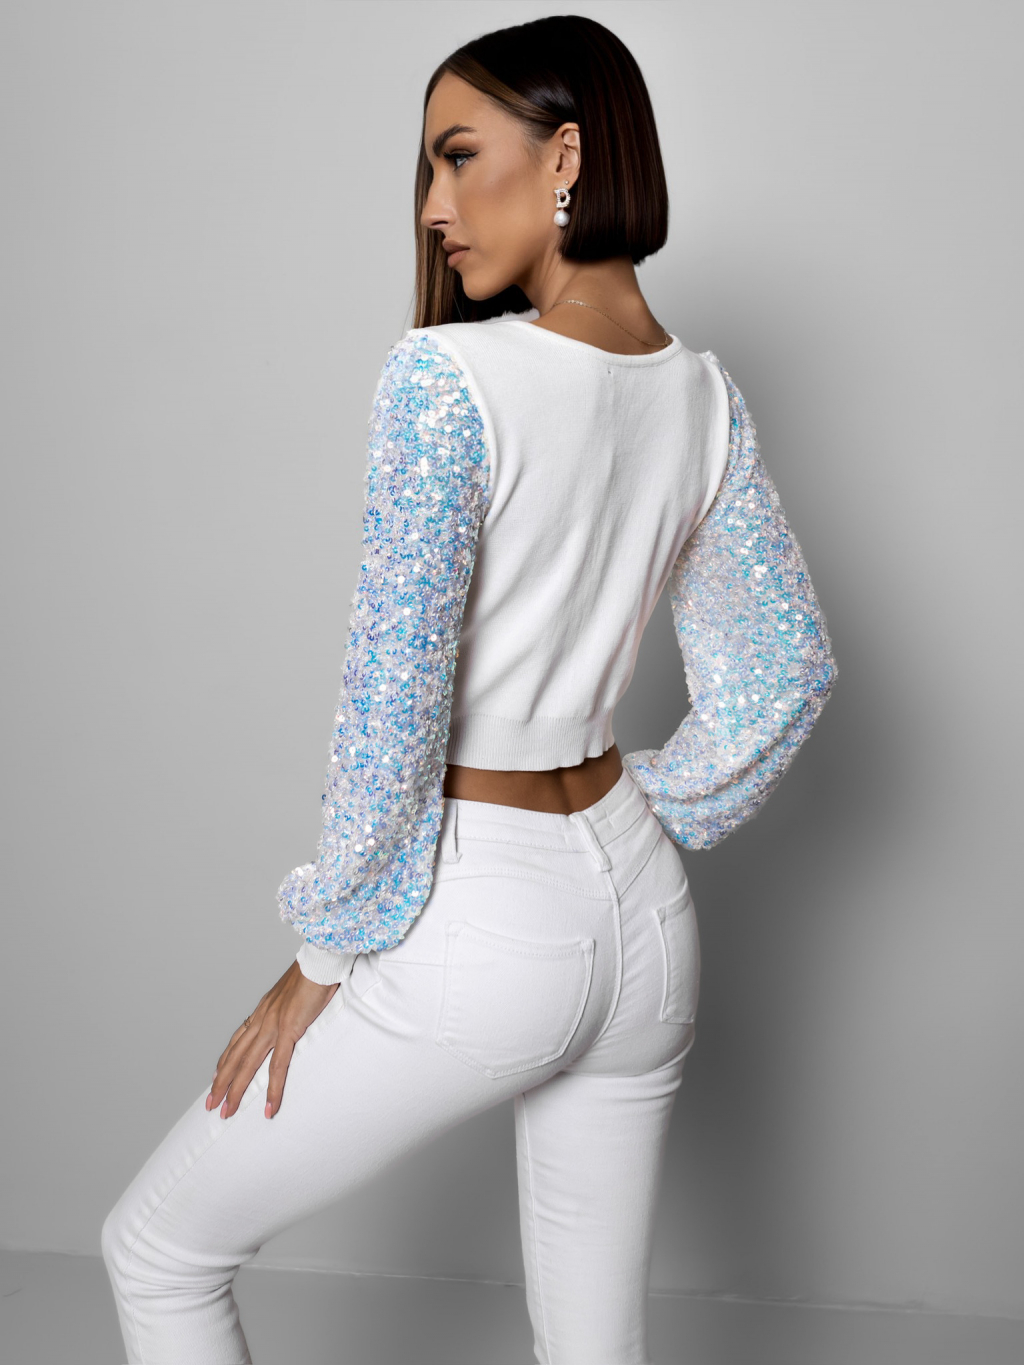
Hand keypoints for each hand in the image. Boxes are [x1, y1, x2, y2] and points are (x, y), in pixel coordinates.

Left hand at [207, 961, 338, 1119]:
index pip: (237, 1040)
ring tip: (227, 1112)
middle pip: (235, 1057)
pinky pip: (278, 1066)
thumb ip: (290, 1007)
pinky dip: (272, 1089)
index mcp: (263, 1010)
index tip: (216, 1078)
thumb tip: (296, 1014)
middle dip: (221, 1083)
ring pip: (247, 1065)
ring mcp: (273, 1025)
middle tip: (211, 1105)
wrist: (321, 959)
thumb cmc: (315, 972)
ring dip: (236, 1091)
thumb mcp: (296, 993)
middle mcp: (262, 1018)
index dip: (225, 1061)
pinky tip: (270, 1107)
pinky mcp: (289, 1030)